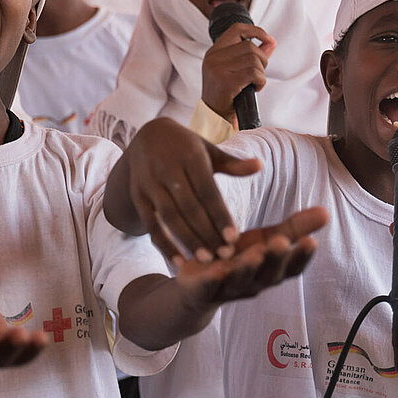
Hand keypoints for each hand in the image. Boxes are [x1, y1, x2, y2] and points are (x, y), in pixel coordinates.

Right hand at [120, 118, 262, 261]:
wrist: (147, 136)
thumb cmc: (187, 147)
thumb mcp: (208, 150)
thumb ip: (233, 164)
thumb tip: (260, 166)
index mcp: (190, 156)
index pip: (207, 191)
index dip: (220, 215)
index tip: (234, 238)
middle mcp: (167, 169)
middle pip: (189, 207)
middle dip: (207, 233)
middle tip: (225, 256)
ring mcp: (150, 183)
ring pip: (169, 217)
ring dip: (188, 240)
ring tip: (206, 260)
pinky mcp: (138, 195)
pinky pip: (150, 224)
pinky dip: (164, 244)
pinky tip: (179, 261)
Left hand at [174, 207, 327, 304]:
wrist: (197, 290)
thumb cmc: (238, 259)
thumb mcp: (265, 241)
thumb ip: (293, 229)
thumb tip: (326, 211)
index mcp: (270, 271)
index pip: (291, 268)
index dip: (301, 257)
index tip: (312, 241)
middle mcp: (253, 283)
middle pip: (268, 274)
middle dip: (276, 259)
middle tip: (282, 242)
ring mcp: (228, 289)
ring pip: (240, 279)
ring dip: (247, 268)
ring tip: (254, 254)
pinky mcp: (202, 291)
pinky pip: (208, 287)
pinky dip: (212, 280)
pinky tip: (216, 269)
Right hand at [201, 22, 275, 119]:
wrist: (215, 116)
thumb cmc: (227, 94)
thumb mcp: (236, 70)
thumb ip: (252, 55)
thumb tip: (271, 42)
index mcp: (214, 52)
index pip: (237, 29)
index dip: (256, 31)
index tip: (269, 40)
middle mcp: (213, 58)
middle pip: (250, 46)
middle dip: (262, 60)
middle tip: (258, 74)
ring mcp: (218, 69)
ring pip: (253, 60)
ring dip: (261, 73)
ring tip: (254, 83)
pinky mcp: (225, 82)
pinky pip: (254, 73)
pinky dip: (260, 81)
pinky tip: (255, 88)